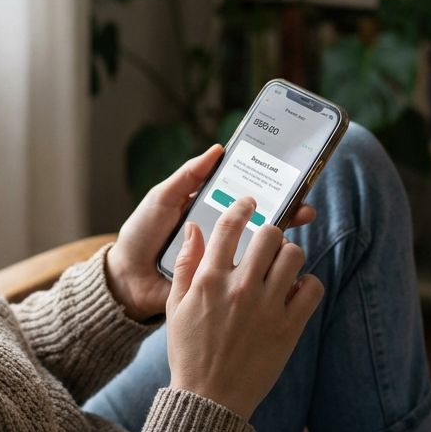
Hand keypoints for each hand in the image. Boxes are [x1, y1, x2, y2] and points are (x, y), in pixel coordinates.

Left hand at [104, 144, 315, 321]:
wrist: (125, 278)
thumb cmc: (141, 234)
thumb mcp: (162, 199)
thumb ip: (188, 176)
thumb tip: (218, 149)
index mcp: (209, 210)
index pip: (245, 196)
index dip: (268, 188)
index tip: (290, 180)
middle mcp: (220, 234)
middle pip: (259, 221)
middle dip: (284, 213)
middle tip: (305, 208)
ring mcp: (222, 258)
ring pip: (257, 248)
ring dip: (280, 240)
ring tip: (296, 229)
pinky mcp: (220, 282)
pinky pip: (244, 274)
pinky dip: (264, 270)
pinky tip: (281, 262)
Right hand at [165, 196, 323, 419]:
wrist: (210, 397)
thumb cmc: (189, 351)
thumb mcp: (175, 306)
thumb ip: (187, 264)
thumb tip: (196, 229)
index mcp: (210, 280)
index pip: (230, 226)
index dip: (242, 207)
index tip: (249, 203)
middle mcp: (241, 289)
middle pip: (270, 235)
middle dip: (270, 231)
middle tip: (268, 241)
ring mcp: (268, 308)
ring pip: (294, 257)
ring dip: (289, 255)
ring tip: (281, 266)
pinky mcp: (289, 328)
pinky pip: (312, 289)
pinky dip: (307, 284)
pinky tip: (294, 291)